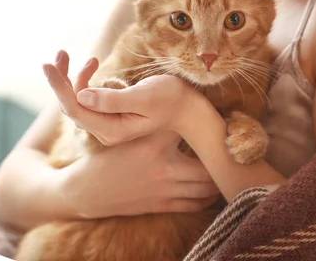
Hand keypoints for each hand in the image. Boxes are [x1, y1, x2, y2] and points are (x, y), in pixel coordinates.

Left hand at [42, 50, 204, 145]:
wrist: (189, 110)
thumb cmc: (171, 99)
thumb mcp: (144, 96)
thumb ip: (113, 99)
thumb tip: (82, 96)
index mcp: (111, 129)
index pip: (74, 108)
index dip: (59, 86)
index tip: (47, 64)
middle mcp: (106, 131)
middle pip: (72, 105)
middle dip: (62, 79)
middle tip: (59, 54)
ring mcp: (108, 124)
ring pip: (80, 101)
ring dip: (76, 78)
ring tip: (90, 58)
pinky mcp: (112, 115)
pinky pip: (90, 98)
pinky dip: (88, 81)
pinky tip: (95, 65)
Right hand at [60, 130, 220, 217]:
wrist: (88, 190)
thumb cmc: (108, 158)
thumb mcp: (127, 135)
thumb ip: (151, 125)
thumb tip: (174, 111)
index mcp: (154, 144)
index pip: (190, 132)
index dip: (205, 126)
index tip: (217, 122)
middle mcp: (163, 168)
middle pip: (206, 167)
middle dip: (219, 161)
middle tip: (228, 152)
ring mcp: (164, 189)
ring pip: (204, 188)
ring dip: (217, 181)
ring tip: (224, 171)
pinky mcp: (161, 205)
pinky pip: (194, 204)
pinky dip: (207, 199)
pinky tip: (212, 192)